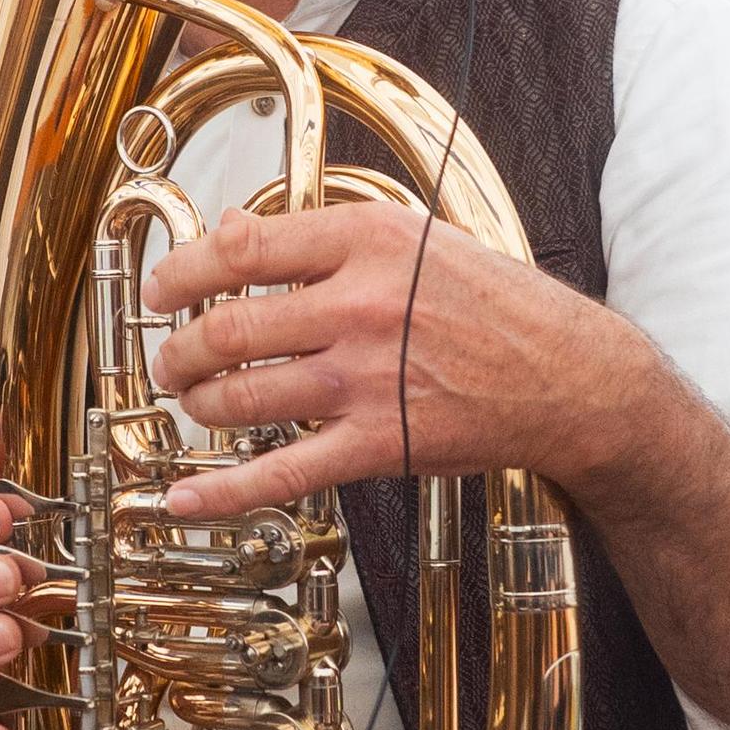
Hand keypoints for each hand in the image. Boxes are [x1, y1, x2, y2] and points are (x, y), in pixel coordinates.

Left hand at [143, 199, 596, 515]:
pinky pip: (280, 473)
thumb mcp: (414, 240)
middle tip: (171, 359)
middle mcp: (361, 306)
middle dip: (179, 351)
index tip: (161, 289)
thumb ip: (322, 237)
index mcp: (368, 242)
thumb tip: (230, 230)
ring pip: (242, 396)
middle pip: (228, 328)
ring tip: (193, 401)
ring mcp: (366, 379)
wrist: (569, 376)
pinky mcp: (377, 444)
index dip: (182, 272)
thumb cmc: (494, 305)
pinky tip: (184, 498)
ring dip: (198, 404)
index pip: (242, 251)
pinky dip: (222, 492)